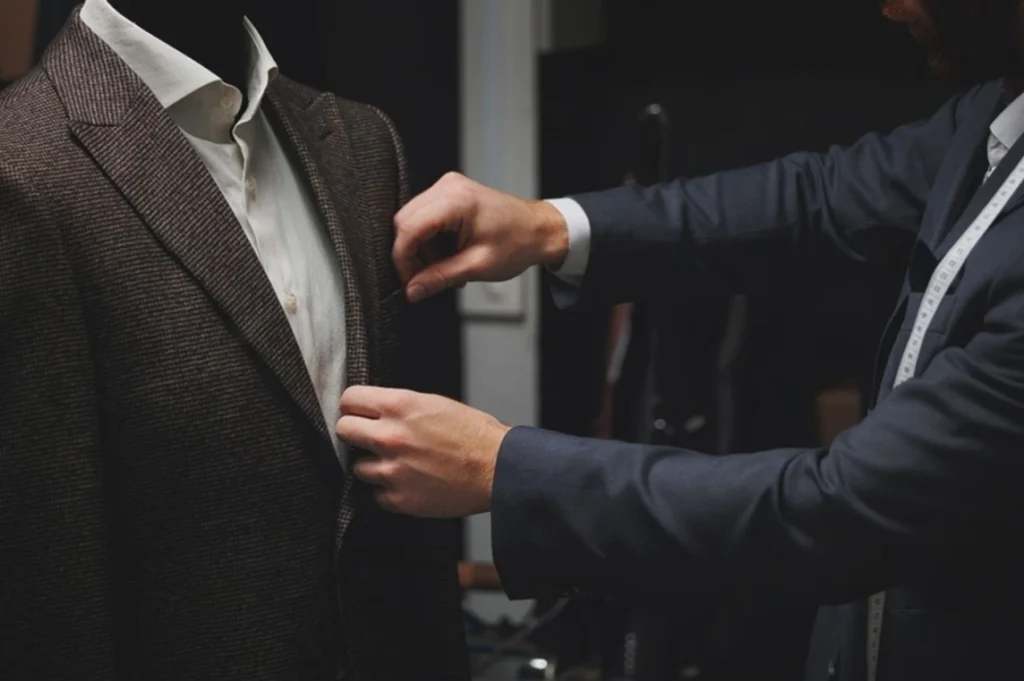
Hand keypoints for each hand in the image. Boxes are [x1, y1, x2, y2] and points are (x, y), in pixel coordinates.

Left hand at [336, 386, 511, 517]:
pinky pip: (378, 495)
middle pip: (344, 431)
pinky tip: (411, 483)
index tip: (359, 413)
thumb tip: (374, 410)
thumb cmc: (474, 435)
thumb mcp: (434, 404)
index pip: (349, 400)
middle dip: (356, 433)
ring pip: (358, 467)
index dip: (355, 407)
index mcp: (400, 406)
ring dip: (375, 466)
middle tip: (371, 438)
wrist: (498, 469)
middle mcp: (390, 437)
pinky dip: (390, 491)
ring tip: (401, 464)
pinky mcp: (400, 499)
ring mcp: (392, 471)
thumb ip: (399, 406)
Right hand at [393, 172, 568, 301]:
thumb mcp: (477, 266)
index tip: (408, 282)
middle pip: (404, 222)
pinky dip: (430, 240)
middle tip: (424, 279)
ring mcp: (448, 188)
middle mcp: (448, 187)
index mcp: (455, 200)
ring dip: (421, 249)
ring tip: (446, 268)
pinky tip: (447, 255)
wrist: (539, 230)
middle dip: (410, 255)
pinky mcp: (450, 194)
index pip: (408, 228)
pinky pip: (425, 218)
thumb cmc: (518, 242)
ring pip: (412, 221)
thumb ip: (440, 278)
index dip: (402, 259)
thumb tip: (412, 290)